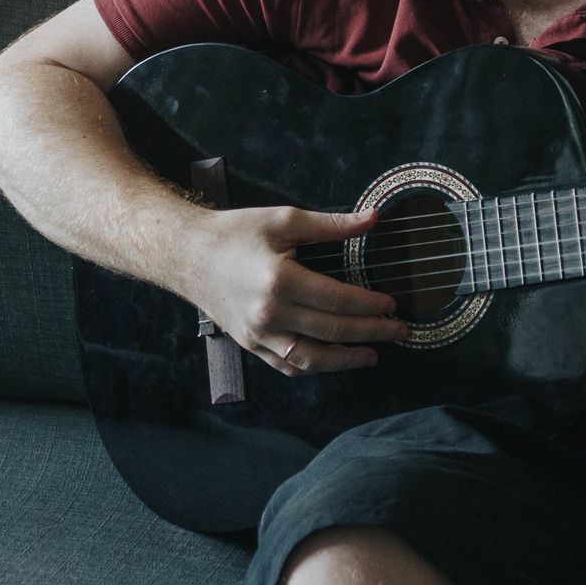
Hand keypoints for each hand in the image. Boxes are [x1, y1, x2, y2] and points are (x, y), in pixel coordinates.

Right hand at [182, 206, 411, 376]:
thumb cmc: (235, 233)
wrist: (187, 255)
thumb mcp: (284, 220)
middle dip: (371, 333)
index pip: (338, 301)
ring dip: (346, 360)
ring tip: (373, 355)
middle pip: (331, 331)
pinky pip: (286, 364)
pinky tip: (334, 360)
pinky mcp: (249, 344)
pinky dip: (313, 366)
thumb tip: (373, 218)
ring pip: (310, 359)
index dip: (370, 305)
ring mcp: (258, 334)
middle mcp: (269, 314)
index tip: (391, 304)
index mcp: (280, 281)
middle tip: (398, 330)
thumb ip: (332, 224)